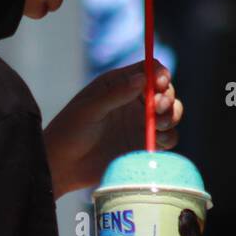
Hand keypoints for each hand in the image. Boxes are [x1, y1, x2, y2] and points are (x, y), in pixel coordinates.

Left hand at [43, 59, 182, 197]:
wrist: (63, 166)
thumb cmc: (69, 131)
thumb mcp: (89, 109)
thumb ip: (116, 94)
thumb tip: (142, 78)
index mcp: (118, 84)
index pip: (148, 69)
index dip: (160, 73)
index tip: (160, 83)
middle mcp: (133, 101)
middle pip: (164, 91)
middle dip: (168, 97)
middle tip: (158, 107)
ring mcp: (140, 123)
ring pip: (170, 113)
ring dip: (172, 116)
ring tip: (159, 125)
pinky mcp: (144, 144)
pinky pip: (167, 138)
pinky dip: (168, 137)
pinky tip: (157, 141)